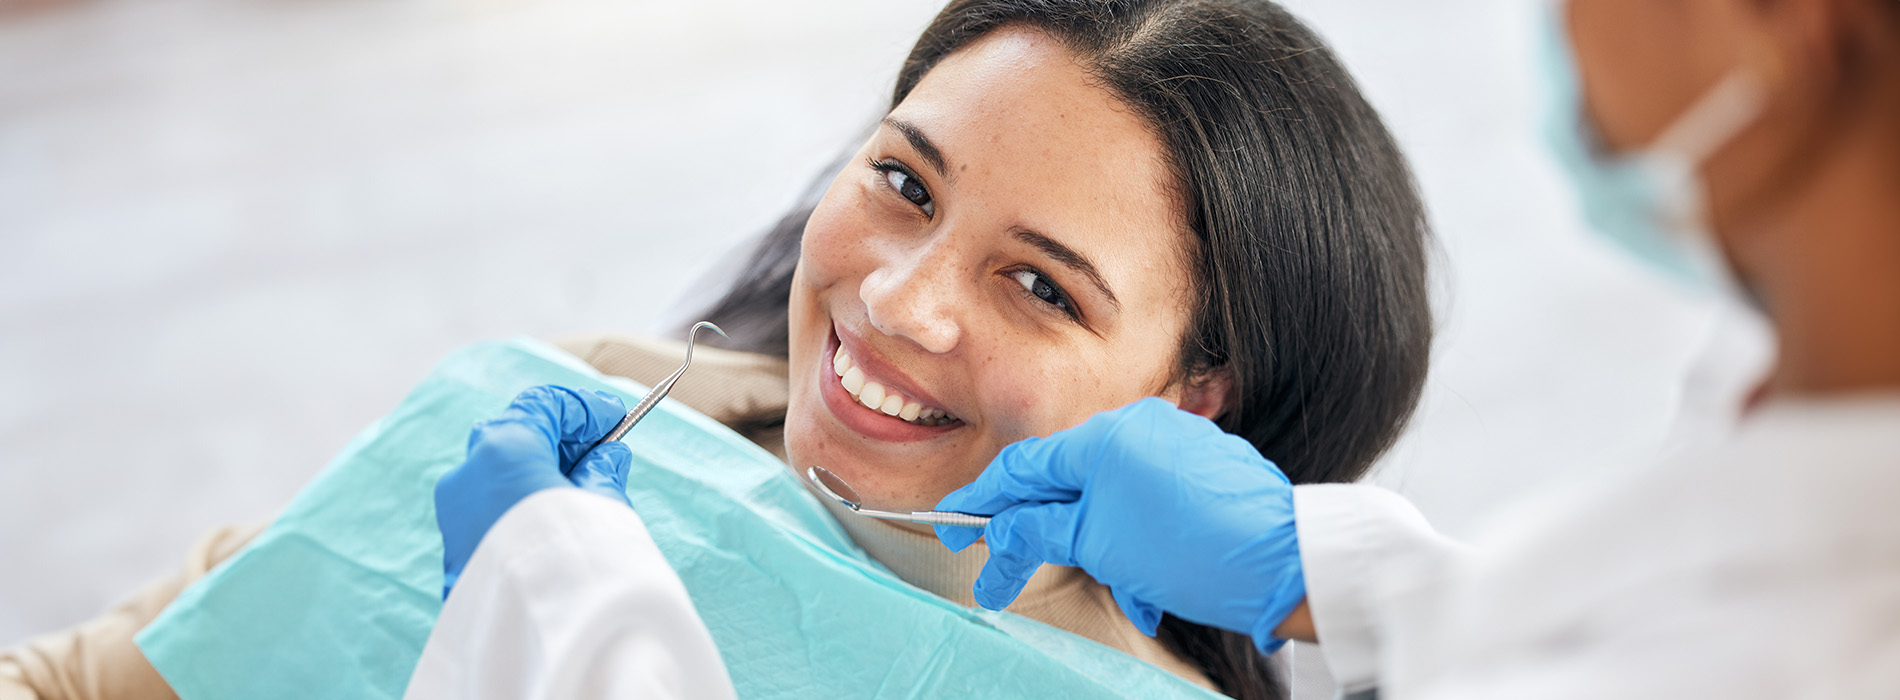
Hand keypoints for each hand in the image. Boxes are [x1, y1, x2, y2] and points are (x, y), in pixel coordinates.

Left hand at [434, 385, 633, 597]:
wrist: (536, 634)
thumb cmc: (573, 561)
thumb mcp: (602, 504)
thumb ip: (602, 472)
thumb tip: (607, 457)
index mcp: (504, 447)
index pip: (544, 405)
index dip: (586, 408)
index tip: (616, 417)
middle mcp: (468, 472)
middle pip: (517, 435)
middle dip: (563, 440)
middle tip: (605, 452)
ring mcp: (454, 511)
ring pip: (499, 473)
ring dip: (540, 473)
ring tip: (585, 492)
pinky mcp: (453, 547)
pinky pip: (489, 509)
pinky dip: (520, 503)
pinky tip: (554, 521)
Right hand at [935, 397, 1304, 652]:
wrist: (1286, 561)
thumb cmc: (1195, 548)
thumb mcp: (1101, 545)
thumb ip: (1042, 530)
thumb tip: (1001, 532)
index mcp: (1107, 437)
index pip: (1025, 466)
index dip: (983, 502)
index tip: (956, 528)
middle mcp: (1141, 428)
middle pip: (1066, 480)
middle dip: (1042, 532)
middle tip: (1008, 568)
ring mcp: (1176, 445)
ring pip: (1109, 497)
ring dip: (1100, 545)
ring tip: (1122, 588)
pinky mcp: (1203, 469)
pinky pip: (1148, 503)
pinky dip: (1138, 541)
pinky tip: (1152, 583)